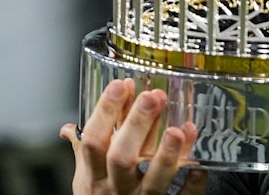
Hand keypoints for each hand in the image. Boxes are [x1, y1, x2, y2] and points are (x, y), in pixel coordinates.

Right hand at [59, 78, 207, 194]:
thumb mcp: (88, 177)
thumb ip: (85, 150)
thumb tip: (69, 127)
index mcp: (95, 176)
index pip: (94, 141)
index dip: (105, 112)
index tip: (120, 85)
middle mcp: (117, 188)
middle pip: (122, 158)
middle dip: (137, 125)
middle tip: (151, 97)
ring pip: (153, 181)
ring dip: (167, 155)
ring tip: (178, 130)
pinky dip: (192, 184)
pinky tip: (199, 166)